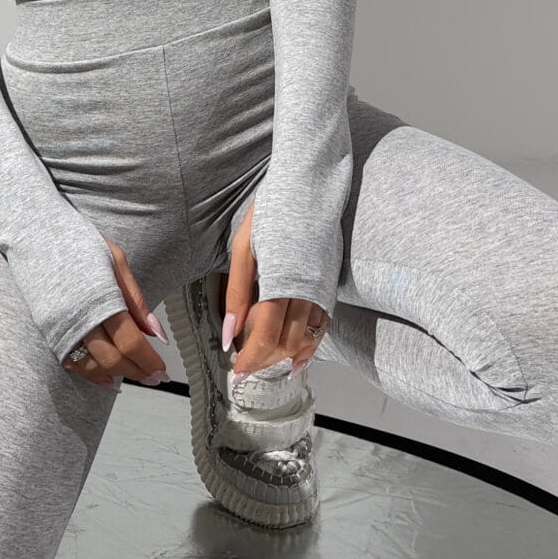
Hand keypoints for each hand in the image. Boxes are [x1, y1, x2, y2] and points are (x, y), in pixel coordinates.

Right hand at [62, 236, 168, 389]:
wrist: (36, 235)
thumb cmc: (78, 242)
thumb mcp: (116, 260)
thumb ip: (136, 300)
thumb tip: (156, 332)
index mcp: (99, 298)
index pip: (130, 341)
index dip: (149, 360)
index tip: (161, 369)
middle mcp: (78, 317)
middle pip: (113, 359)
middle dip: (138, 372)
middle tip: (155, 376)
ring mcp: (60, 326)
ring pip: (92, 366)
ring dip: (117, 375)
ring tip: (136, 374)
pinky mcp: (48, 330)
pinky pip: (70, 362)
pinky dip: (90, 375)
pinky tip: (107, 377)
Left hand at [224, 200, 330, 377]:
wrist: (309, 186)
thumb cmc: (273, 212)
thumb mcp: (243, 249)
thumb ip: (236, 294)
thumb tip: (228, 333)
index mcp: (280, 282)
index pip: (265, 335)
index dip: (251, 358)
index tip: (237, 371)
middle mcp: (305, 291)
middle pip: (287, 342)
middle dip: (265, 360)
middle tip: (246, 367)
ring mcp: (321, 289)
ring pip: (307, 337)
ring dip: (286, 356)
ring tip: (266, 364)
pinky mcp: (329, 284)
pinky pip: (323, 325)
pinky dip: (311, 345)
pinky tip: (298, 357)